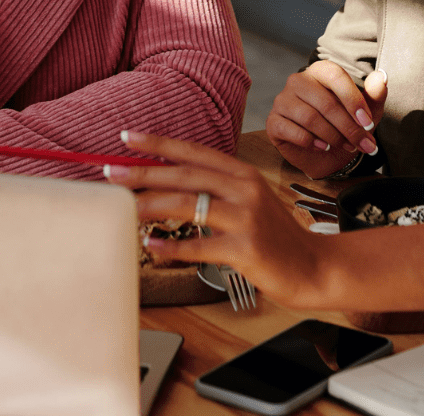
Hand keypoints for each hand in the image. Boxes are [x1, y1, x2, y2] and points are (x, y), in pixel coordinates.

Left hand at [106, 132, 323, 306]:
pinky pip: (200, 245)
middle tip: (111, 173)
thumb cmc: (274, 238)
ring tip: (124, 208)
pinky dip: (173, 247)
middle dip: (144, 172)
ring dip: (151, 205)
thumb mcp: (249, 202)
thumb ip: (215, 191)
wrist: (312, 268)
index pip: (194, 152)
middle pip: (186, 175)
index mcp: (243, 174)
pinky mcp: (246, 249)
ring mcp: (246, 218)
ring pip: (189, 205)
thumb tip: (165, 186)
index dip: (159, 143)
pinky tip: (152, 246)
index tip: (127, 138)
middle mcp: (245, 189)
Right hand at [266, 63, 387, 177]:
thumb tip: (381, 78)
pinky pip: (291, 130)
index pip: (336, 77)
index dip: (354, 100)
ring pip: (309, 118)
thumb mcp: (367, 113)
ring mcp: (282, 101)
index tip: (368, 123)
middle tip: (362, 143)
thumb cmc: (345, 127)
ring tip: (345, 146)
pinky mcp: (273, 122)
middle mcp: (298, 81)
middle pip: (325, 102)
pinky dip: (310, 142)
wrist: (326, 155)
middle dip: (347, 127)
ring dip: (332, 136)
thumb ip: (374, 94)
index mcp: (320, 71)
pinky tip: (323, 147)